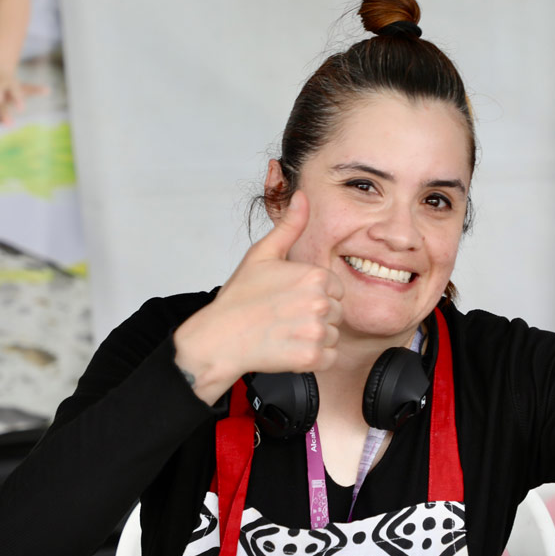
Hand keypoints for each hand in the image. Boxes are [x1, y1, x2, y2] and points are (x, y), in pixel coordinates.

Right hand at [173, 193, 343, 404]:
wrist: (218, 338)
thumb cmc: (238, 299)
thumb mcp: (262, 254)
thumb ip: (289, 226)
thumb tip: (301, 196)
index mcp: (314, 275)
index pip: (335, 289)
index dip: (313, 295)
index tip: (290, 300)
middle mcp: (320, 302)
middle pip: (336, 313)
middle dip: (315, 317)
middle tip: (284, 317)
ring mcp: (316, 331)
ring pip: (333, 336)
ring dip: (314, 338)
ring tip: (285, 332)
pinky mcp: (312, 358)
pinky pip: (329, 359)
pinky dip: (313, 358)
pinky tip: (289, 348)